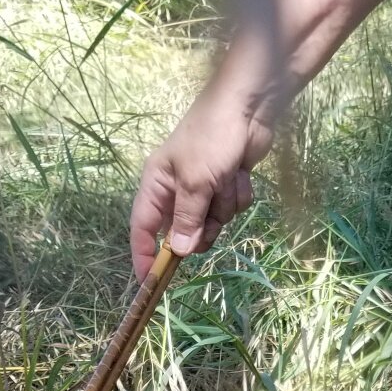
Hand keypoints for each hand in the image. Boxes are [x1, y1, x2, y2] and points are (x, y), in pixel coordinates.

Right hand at [130, 85, 274, 277]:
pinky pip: (232, 208)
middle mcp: (176, 189)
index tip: (149, 282)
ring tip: (228, 179)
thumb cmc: (212, 137)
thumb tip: (179, 252)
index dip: (145, 256)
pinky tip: (240, 173)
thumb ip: (187, 219)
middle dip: (202, 227)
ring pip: (213, 222)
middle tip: (211, 212)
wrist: (248, 107)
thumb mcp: (195, 181)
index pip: (143, 228)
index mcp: (156, 184)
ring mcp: (204, 188)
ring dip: (225, 206)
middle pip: (184, 232)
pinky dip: (239, 194)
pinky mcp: (227, 185)